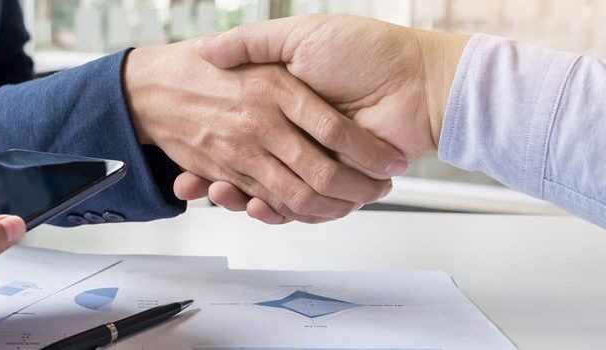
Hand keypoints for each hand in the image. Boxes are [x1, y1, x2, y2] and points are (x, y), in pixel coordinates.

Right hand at [176, 15, 469, 219]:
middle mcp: (295, 134)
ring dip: (236, 197)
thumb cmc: (364, 51)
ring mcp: (314, 159)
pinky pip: (297, 205)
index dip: (209, 143)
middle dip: (218, 177)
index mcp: (283, 103)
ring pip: (264, 190)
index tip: (187, 147)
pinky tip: (252, 203)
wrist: (418, 79)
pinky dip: (273, 212)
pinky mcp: (335, 181)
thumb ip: (252, 41)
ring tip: (219, 189)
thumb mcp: (296, 37)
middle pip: (247, 167)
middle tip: (195, 180)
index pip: (237, 131)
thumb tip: (204, 49)